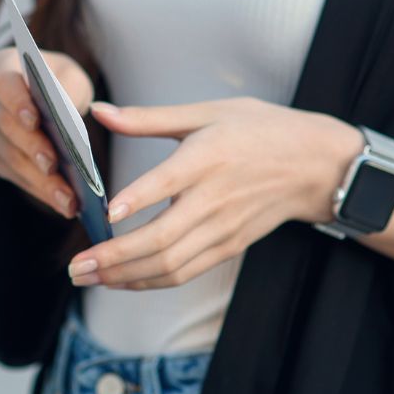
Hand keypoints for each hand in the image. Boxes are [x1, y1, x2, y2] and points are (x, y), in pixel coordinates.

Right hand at [0, 47, 94, 217]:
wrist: (47, 98)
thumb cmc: (60, 83)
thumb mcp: (73, 77)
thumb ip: (69, 89)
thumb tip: (66, 114)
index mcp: (3, 65)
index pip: (3, 83)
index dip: (17, 102)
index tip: (35, 120)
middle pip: (4, 125)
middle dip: (31, 149)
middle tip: (55, 168)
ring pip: (8, 156)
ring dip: (39, 180)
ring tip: (68, 198)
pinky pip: (12, 175)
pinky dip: (38, 189)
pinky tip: (61, 201)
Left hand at [66, 97, 363, 289]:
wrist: (317, 165)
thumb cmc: (259, 130)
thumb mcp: (206, 112)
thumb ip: (147, 118)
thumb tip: (97, 111)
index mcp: (207, 158)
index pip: (168, 182)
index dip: (137, 199)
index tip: (107, 213)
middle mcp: (214, 199)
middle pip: (162, 239)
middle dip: (114, 257)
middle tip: (76, 266)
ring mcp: (223, 229)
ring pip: (170, 265)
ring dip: (125, 276)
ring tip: (87, 278)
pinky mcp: (229, 247)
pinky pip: (184, 272)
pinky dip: (149, 282)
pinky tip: (120, 280)